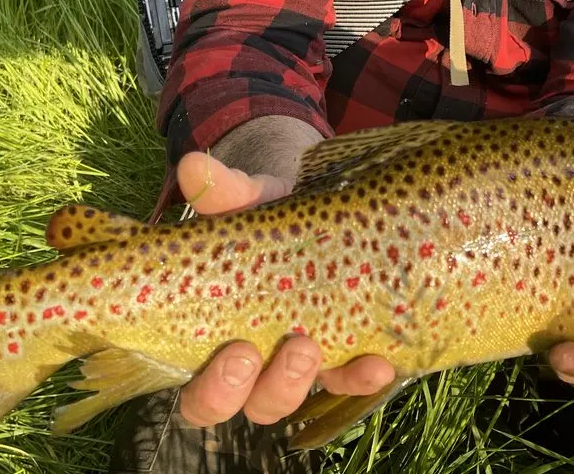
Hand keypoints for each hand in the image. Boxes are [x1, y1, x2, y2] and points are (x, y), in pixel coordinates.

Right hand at [170, 151, 395, 426]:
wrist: (316, 208)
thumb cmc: (267, 215)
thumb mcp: (247, 202)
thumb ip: (223, 192)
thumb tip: (192, 166)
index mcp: (220, 343)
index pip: (203, 396)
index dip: (215, 391)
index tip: (237, 352)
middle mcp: (261, 367)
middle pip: (254, 407)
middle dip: (263, 387)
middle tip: (264, 351)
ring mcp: (306, 363)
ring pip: (300, 398)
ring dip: (305, 382)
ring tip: (312, 346)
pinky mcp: (347, 354)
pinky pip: (354, 380)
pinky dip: (365, 376)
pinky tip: (381, 361)